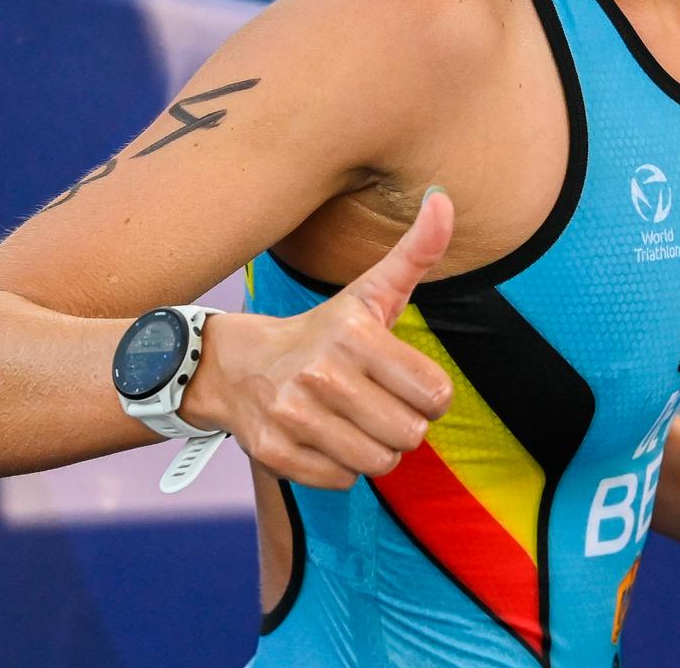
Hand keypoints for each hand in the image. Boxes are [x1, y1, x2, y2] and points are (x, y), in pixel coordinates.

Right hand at [183, 188, 455, 488]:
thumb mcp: (369, 291)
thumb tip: (445, 198)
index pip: (435, 395)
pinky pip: (341, 480)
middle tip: (380, 405)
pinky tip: (325, 438)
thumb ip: (417, 251)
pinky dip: (341, 467)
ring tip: (355, 422)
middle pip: (409, 434)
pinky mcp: (275, 453)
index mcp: (354, 334)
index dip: (430, 396)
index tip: (407, 383)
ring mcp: (294, 416)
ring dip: (375, 449)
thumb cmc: (323, 330)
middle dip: (404, 424)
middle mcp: (321, 374)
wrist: (233, 366)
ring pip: (378, 463)